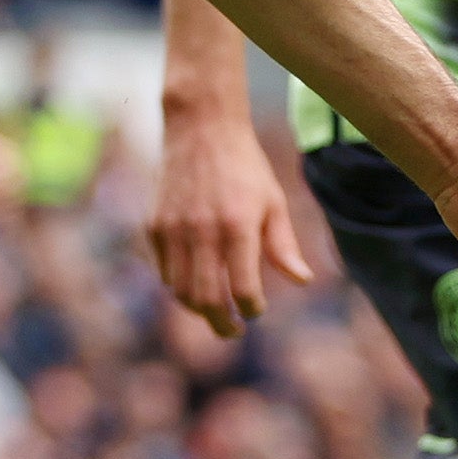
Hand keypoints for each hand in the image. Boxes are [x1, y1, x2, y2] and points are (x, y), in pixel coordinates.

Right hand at [150, 106, 315, 337]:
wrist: (200, 127)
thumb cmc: (244, 166)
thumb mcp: (272, 202)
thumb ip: (283, 246)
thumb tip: (303, 281)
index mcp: (237, 226)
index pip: (243, 290)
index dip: (252, 309)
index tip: (255, 310)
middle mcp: (202, 231)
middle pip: (206, 300)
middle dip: (221, 324)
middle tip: (233, 331)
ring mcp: (173, 229)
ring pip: (179, 291)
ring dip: (198, 309)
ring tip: (214, 310)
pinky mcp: (154, 225)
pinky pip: (164, 270)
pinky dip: (178, 285)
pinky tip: (195, 282)